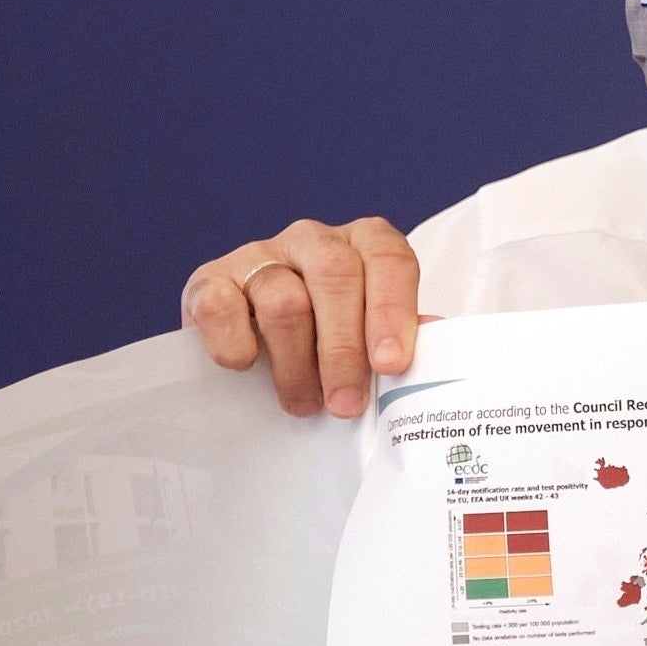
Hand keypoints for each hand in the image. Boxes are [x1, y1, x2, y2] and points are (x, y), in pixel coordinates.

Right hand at [182, 218, 420, 417]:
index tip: (391, 365)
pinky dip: (234, 341)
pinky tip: (246, 368)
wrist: (255, 345)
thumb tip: (436, 345)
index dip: (391, 312)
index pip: (388, 260)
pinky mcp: (210, 278)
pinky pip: (220, 303)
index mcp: (365, 244)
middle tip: (345, 404)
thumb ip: (401, 337)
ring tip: (303, 404)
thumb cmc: (329, 342)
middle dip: (343, 350)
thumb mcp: (370, 337)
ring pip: (283, 299)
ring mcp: (260, 255)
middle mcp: (314, 240)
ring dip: (295, 363)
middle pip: (335, 278)